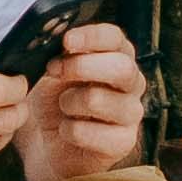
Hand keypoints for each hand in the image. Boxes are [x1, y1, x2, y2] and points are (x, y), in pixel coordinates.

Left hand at [21, 17, 148, 180]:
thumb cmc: (55, 101)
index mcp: (117, 55)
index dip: (92, 37)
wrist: (50, 143)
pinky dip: (70, 131)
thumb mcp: (53, 73)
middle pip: (121, 67)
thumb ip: (61, 57)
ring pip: (99, 99)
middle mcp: (131, 82)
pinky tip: (67, 130)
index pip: (115, 38)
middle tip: (56, 70)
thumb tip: (62, 46)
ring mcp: (131, 113)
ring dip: (69, 102)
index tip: (66, 41)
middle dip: (82, 67)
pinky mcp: (124, 142)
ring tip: (63, 106)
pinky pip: (94, 133)